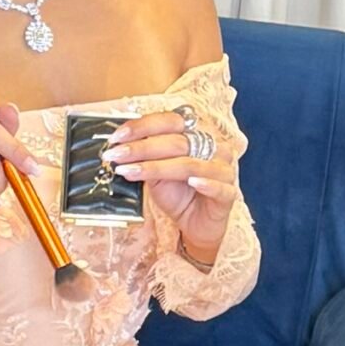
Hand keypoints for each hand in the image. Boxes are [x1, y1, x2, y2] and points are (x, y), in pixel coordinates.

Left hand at [100, 107, 236, 257]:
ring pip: (190, 164)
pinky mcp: (228, 194)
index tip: (117, 137)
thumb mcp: (156, 172)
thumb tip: (118, 145)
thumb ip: (145, 156)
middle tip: (116, 155)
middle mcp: (214, 147)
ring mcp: (223, 170)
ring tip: (131, 171)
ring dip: (156, 167)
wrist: (195, 224)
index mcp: (198, 133)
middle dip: (141, 148)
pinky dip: (205, 183)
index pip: (170, 121)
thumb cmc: (179, 194)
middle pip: (177, 141)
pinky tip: (191, 182)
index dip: (143, 126)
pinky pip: (218, 186)